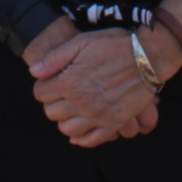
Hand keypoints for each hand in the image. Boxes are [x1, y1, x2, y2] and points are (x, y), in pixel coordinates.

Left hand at [28, 30, 159, 147]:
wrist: (147, 56)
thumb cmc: (113, 45)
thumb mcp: (81, 42)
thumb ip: (55, 58)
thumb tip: (34, 72)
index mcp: (69, 82)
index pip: (40, 93)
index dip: (44, 85)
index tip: (52, 80)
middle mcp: (81, 103)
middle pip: (51, 113)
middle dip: (52, 102)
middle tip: (61, 92)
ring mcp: (97, 116)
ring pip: (68, 129)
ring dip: (66, 119)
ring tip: (72, 107)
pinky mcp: (113, 123)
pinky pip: (92, 140)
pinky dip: (83, 138)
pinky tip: (82, 128)